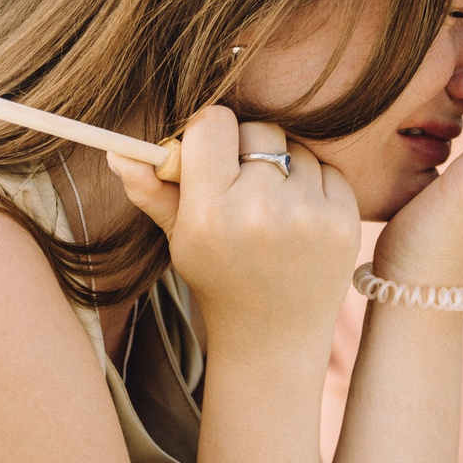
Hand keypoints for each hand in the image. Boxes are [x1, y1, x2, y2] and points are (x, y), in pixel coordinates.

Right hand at [107, 107, 359, 361]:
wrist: (274, 338)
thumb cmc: (219, 280)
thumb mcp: (179, 239)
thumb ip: (150, 191)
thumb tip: (118, 151)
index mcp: (211, 213)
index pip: (212, 124)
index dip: (208, 132)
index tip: (209, 152)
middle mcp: (260, 211)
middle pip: (258, 130)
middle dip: (247, 149)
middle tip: (242, 185)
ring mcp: (308, 217)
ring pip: (296, 149)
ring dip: (284, 169)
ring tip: (272, 210)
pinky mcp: (344, 223)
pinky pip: (329, 170)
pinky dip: (315, 186)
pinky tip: (300, 220)